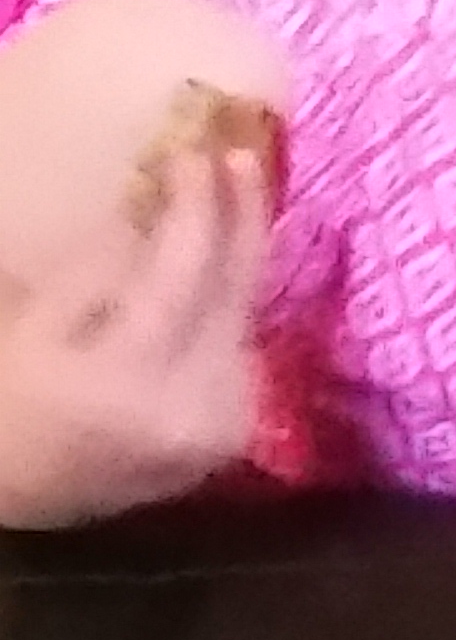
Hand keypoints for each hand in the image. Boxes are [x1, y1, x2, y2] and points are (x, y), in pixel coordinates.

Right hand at [0, 136, 272, 523]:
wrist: (22, 491)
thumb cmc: (11, 396)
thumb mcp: (33, 323)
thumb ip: (96, 265)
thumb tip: (156, 201)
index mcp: (129, 378)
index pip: (185, 271)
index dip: (198, 203)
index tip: (195, 148)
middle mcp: (193, 405)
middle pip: (237, 289)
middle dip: (242, 212)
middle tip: (241, 150)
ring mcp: (220, 425)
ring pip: (249, 313)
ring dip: (246, 247)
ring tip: (240, 185)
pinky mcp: (232, 433)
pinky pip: (242, 343)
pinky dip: (236, 293)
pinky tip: (230, 252)